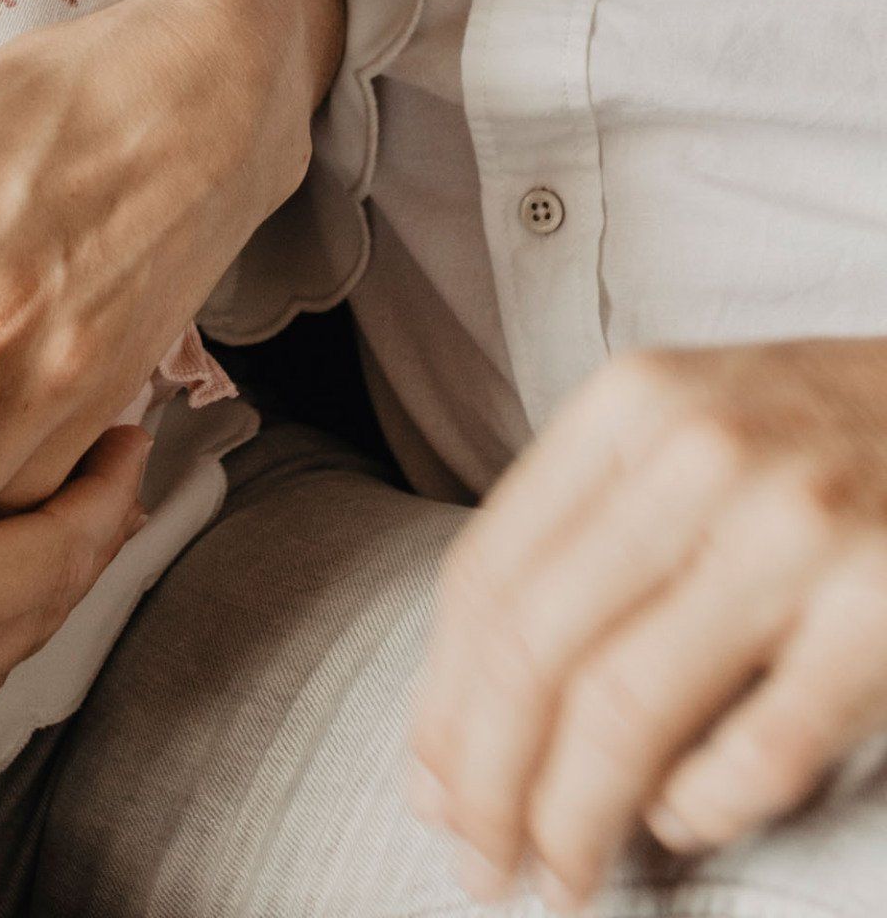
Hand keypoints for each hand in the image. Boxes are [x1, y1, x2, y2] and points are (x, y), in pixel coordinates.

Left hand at [410, 337, 886, 910]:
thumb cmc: (825, 434)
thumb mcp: (691, 427)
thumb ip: (590, 529)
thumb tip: (473, 708)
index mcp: (634, 405)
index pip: (489, 572)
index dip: (445, 701)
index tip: (433, 786)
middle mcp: (701, 455)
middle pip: (537, 648)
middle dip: (489, 780)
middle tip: (480, 861)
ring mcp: (795, 534)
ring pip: (625, 708)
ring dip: (572, 817)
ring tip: (560, 877)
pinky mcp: (881, 615)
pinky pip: (761, 750)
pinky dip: (702, 806)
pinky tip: (679, 820)